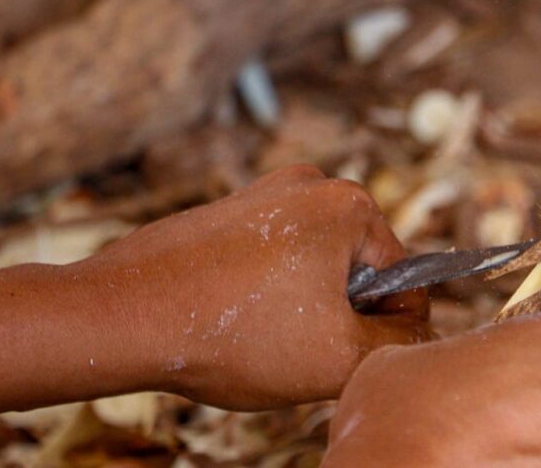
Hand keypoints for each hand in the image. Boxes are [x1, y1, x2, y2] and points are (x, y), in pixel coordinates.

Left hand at [0, 164, 427, 415]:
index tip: (336, 354)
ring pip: (315, 272)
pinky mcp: (230, 212)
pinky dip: (265, 296)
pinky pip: (275, 263)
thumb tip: (418, 331)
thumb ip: (401, 343)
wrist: (121, 315)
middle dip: (337, 316)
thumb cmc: (233, 333)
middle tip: (293, 347)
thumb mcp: (340, 356)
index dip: (382, 332)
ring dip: (301, 310)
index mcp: (352, 205)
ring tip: (259, 335)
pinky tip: (235, 320)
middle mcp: (313, 184)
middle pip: (358, 274)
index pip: (405, 284)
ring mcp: (266, 193)